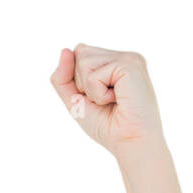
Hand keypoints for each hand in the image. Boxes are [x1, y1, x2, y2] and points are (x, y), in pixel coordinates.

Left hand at [50, 44, 164, 157]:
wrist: (130, 142)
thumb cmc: (107, 125)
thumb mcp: (75, 101)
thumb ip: (63, 78)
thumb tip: (64, 50)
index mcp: (113, 61)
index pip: (78, 53)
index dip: (78, 80)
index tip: (98, 98)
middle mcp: (122, 56)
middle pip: (80, 53)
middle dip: (82, 83)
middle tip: (105, 100)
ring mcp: (128, 58)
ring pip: (84, 61)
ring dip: (90, 89)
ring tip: (111, 100)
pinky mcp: (130, 64)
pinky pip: (94, 74)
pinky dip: (98, 93)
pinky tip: (117, 100)